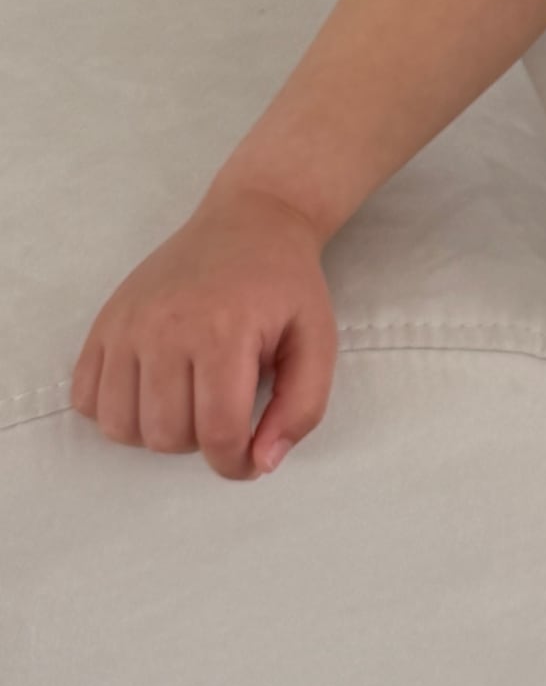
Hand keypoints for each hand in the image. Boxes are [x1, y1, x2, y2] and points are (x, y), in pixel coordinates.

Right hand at [71, 189, 337, 480]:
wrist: (251, 221)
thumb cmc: (286, 284)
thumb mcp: (318, 340)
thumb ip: (302, 408)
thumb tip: (263, 463)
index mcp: (224, 331)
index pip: (217, 433)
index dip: (235, 464)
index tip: (249, 459)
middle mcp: (166, 327)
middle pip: (166, 436)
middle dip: (200, 443)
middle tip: (224, 411)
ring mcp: (127, 324)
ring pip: (120, 427)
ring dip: (156, 433)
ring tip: (188, 402)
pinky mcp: (104, 323)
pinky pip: (86, 399)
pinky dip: (115, 411)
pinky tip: (151, 390)